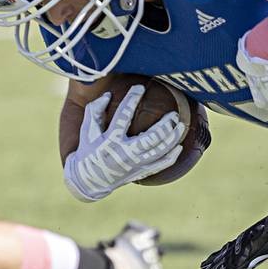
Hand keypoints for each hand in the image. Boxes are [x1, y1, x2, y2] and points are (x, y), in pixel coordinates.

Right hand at [63, 86, 185, 201]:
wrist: (90, 181)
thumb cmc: (88, 151)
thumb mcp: (87, 131)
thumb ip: (94, 111)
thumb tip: (107, 95)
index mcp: (110, 141)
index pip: (123, 116)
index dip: (131, 100)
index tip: (139, 87)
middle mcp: (124, 153)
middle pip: (150, 139)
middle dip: (164, 126)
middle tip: (173, 114)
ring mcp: (134, 165)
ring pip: (159, 152)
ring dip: (172, 138)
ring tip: (180, 125)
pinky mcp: (140, 173)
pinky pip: (160, 166)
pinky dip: (172, 157)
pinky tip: (179, 147)